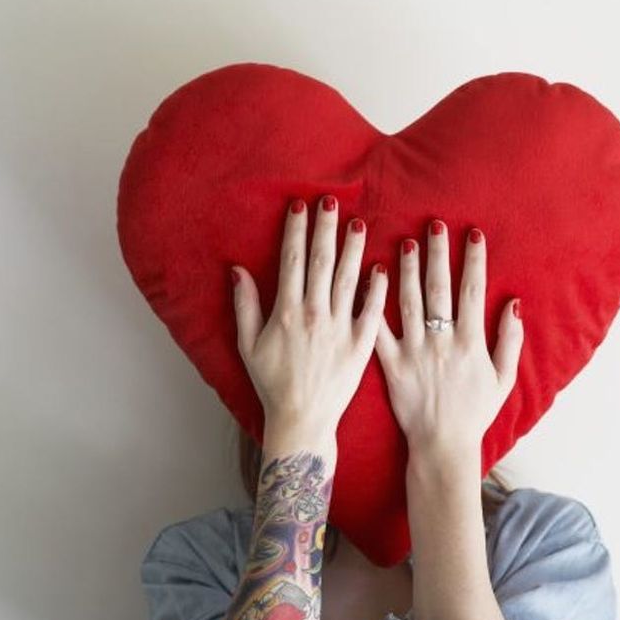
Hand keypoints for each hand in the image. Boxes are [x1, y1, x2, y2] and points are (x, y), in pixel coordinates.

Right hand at [231, 195, 387, 436]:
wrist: (302, 419)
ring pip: (349, 279)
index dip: (296, 231)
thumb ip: (244, 305)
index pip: (293, 261)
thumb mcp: (248, 344)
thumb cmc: (272, 383)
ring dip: (353, 249)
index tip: (300, 206)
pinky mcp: (361, 345)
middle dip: (326, 228)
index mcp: (286, 311)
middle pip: (322, 261)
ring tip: (359, 222)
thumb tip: (237, 270)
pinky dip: (377, 288)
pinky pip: (372, 312)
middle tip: (331, 200)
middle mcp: (315, 314)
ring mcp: (340, 329)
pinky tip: (382, 267)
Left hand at [373, 219, 522, 453]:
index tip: (472, 233)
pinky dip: (374, 305)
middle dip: (438, 253)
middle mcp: (442, 342)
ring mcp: (414, 352)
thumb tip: (515, 303)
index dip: (473, 260)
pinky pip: (381, 331)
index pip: (473, 291)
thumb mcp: (504, 379)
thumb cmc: (475, 413)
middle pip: (439, 288)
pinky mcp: (391, 365)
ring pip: (409, 302)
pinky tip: (371, 279)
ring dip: (408, 269)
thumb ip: (511, 340)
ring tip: (406, 241)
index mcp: (471, 342)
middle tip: (434, 224)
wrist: (442, 445)